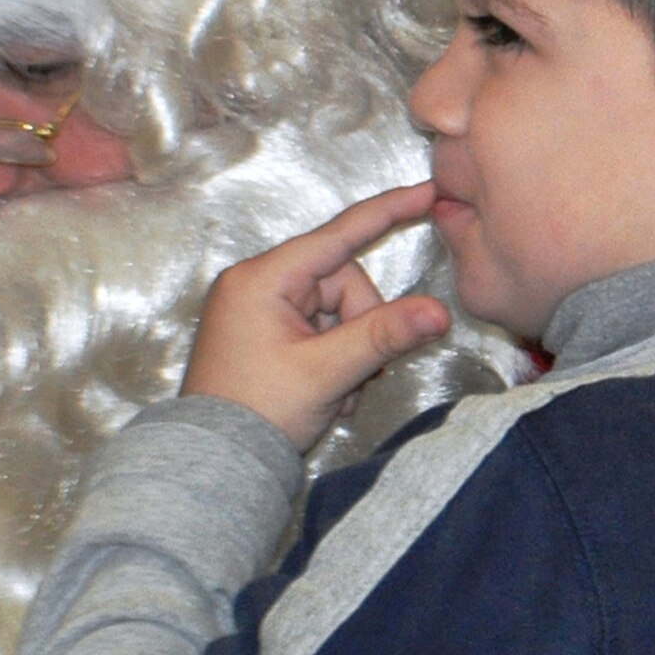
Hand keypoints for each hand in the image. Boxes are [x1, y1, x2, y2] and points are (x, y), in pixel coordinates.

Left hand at [181, 184, 451, 452]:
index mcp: (261, 279)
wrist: (215, 462)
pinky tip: (328, 390)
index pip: (337, 235)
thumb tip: (439, 312)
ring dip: (350, 348)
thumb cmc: (260, 413)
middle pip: (342, 281)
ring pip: (336, 308)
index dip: (386, 213)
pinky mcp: (262, 329)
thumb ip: (383, 336)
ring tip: (340, 391)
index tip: (427, 191)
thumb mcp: (328, 373)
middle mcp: (255, 282)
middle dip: (361, 326)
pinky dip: (334, 355)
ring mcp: (257, 306)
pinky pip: (318, 326)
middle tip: (359, 374)